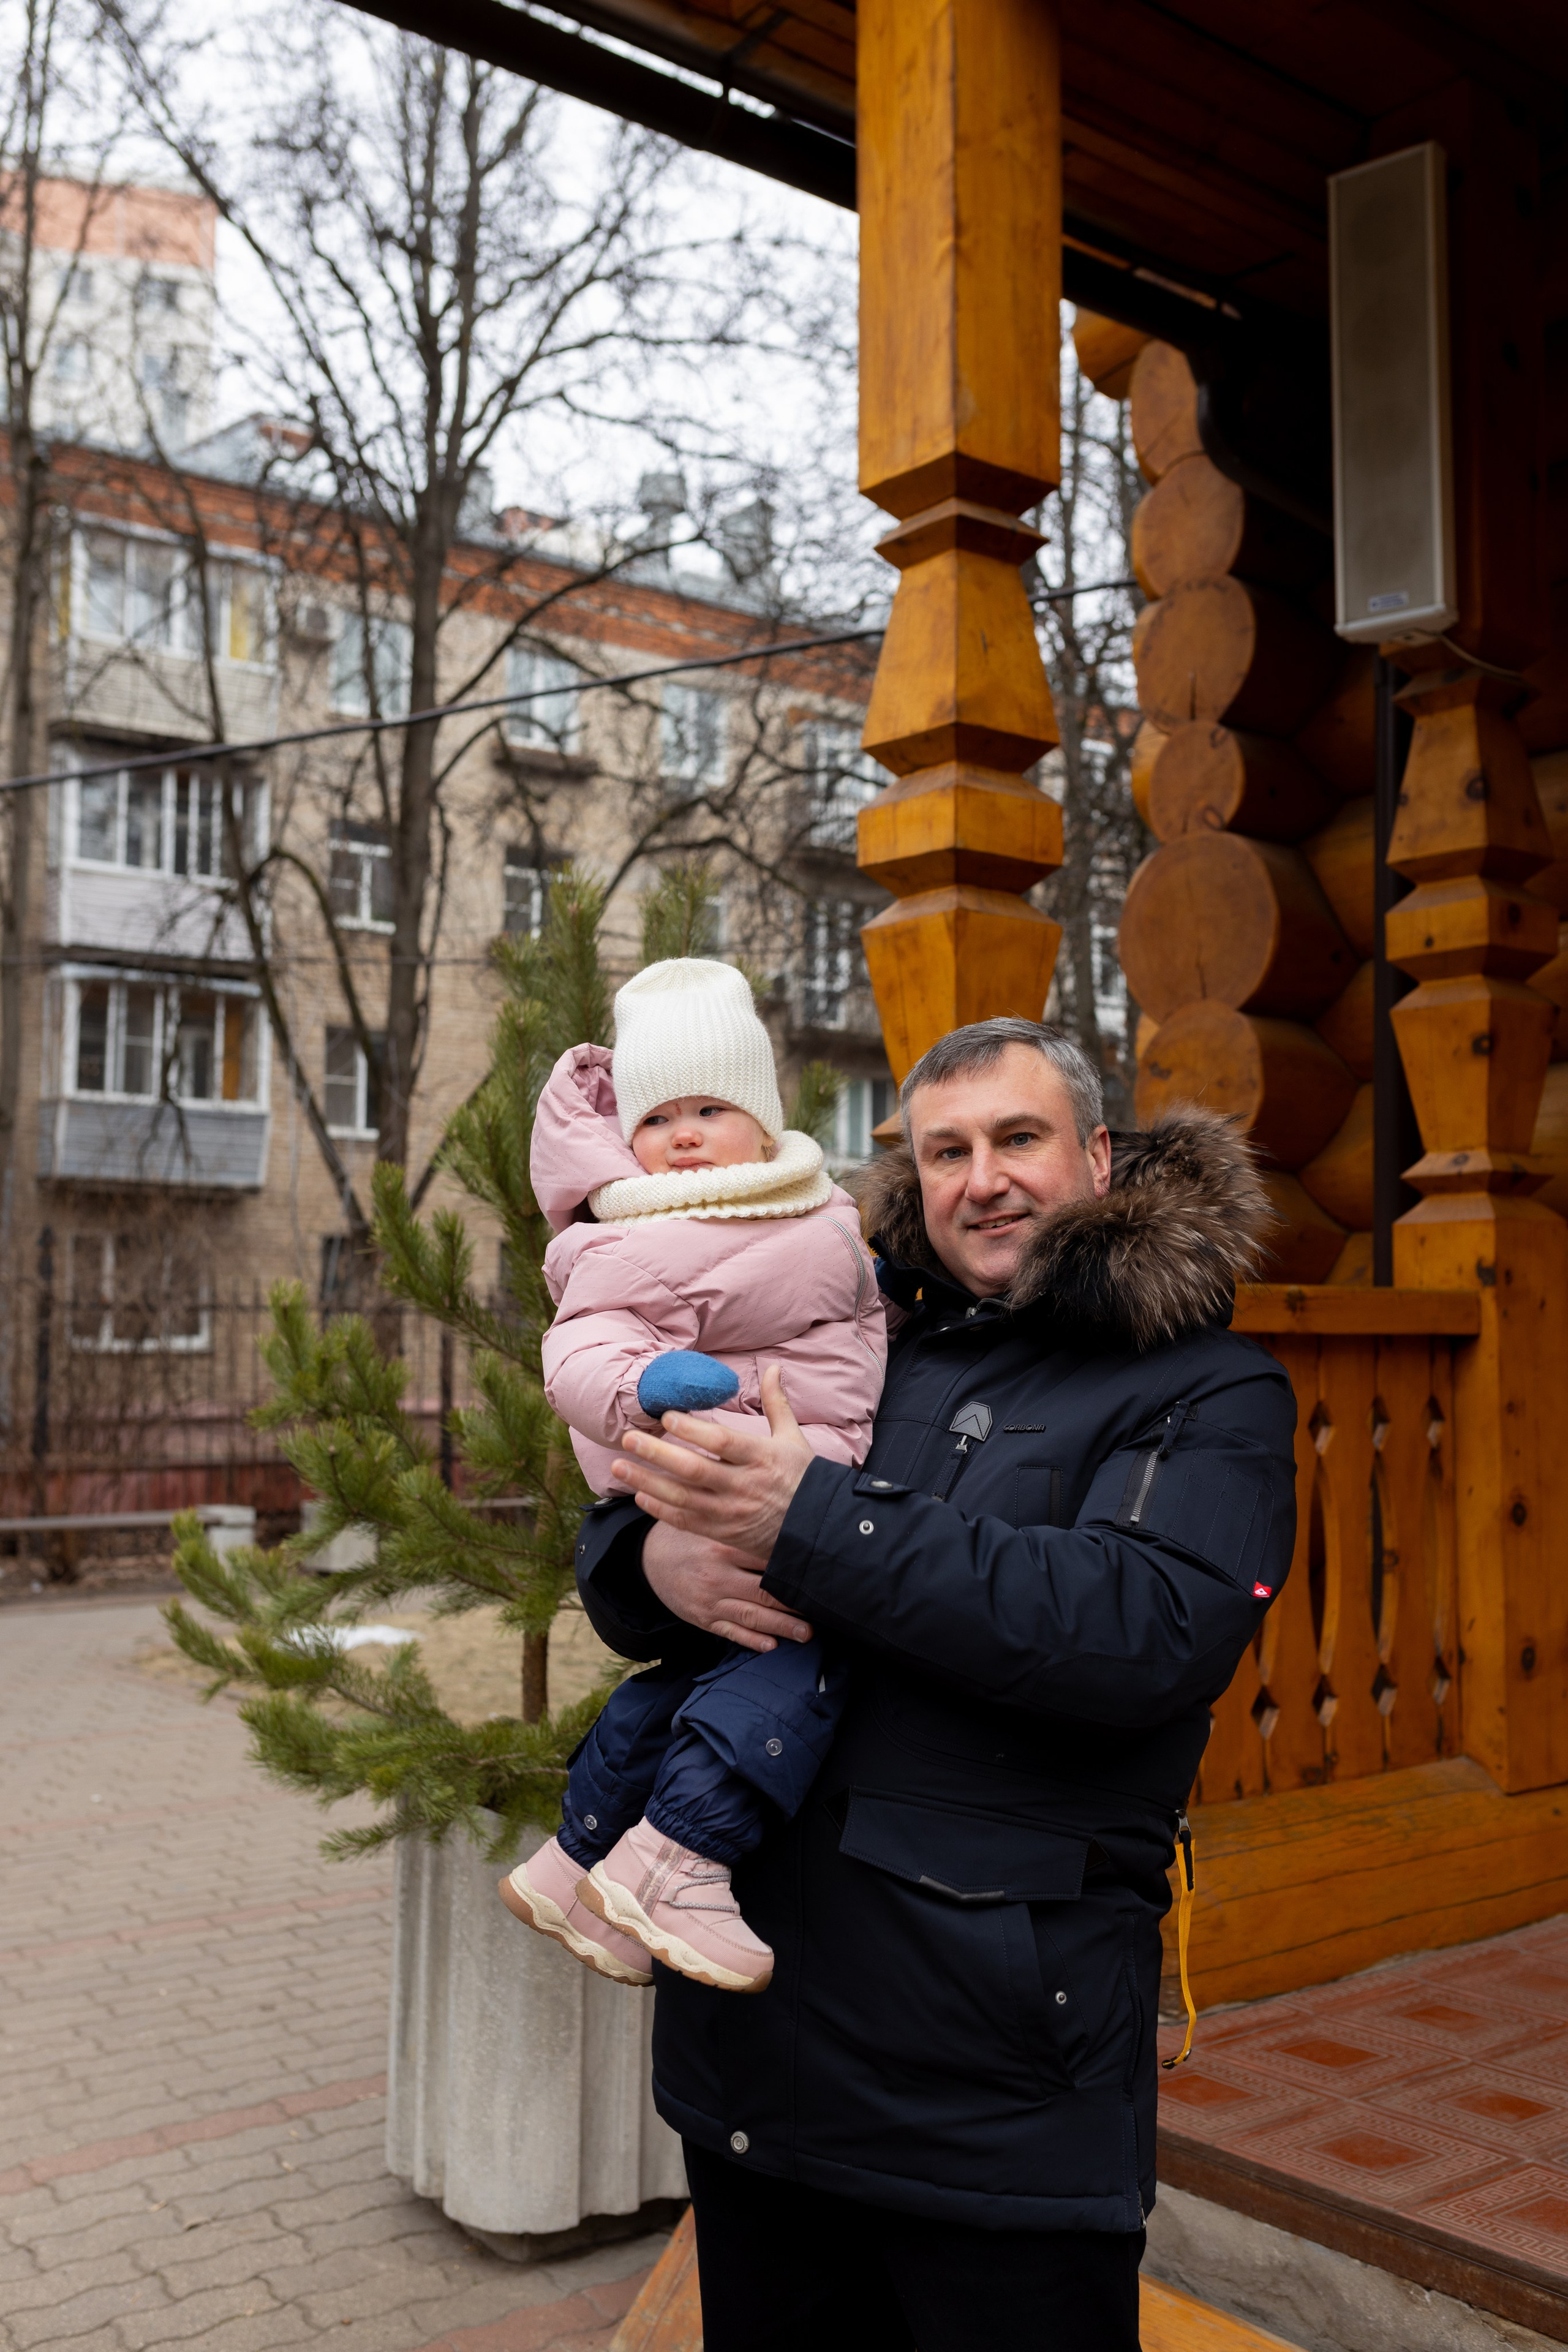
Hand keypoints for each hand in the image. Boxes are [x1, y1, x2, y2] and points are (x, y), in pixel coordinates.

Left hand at [614, 1365, 814, 1568]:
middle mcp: (744, 1486)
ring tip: (619, 1466)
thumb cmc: (803, 1479)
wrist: (818, 1531)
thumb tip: (773, 1366)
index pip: (721, 1442)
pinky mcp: (723, 1533)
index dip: (692, 1429)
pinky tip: (640, 1495)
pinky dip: (660, 1510)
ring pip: (682, 1498)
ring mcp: (731, 1513)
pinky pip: (686, 1522)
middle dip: (657, 1454)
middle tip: (629, 1438)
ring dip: (647, 1482)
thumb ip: (777, 1403)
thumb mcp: (794, 1439)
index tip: (667, 1416)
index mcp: (762, 1457)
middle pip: (694, 1470)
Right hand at [642, 1520, 813, 1653]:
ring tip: (806, 1634)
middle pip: (763, 1592)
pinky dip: (751, 1641)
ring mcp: (709, 1600)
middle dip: (793, 1604)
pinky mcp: (702, 1618)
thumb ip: (740, 1525)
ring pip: (750, 1617)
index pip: (764, 1558)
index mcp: (721, 1547)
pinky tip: (771, 1646)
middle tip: (822, 1610)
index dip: (792, 1566)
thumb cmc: (690, 1536)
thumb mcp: (710, 1523)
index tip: (818, 1570)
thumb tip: (784, 1516)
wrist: (648, 1558)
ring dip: (781, 1627)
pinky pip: (729, 1632)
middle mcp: (717, 1575)